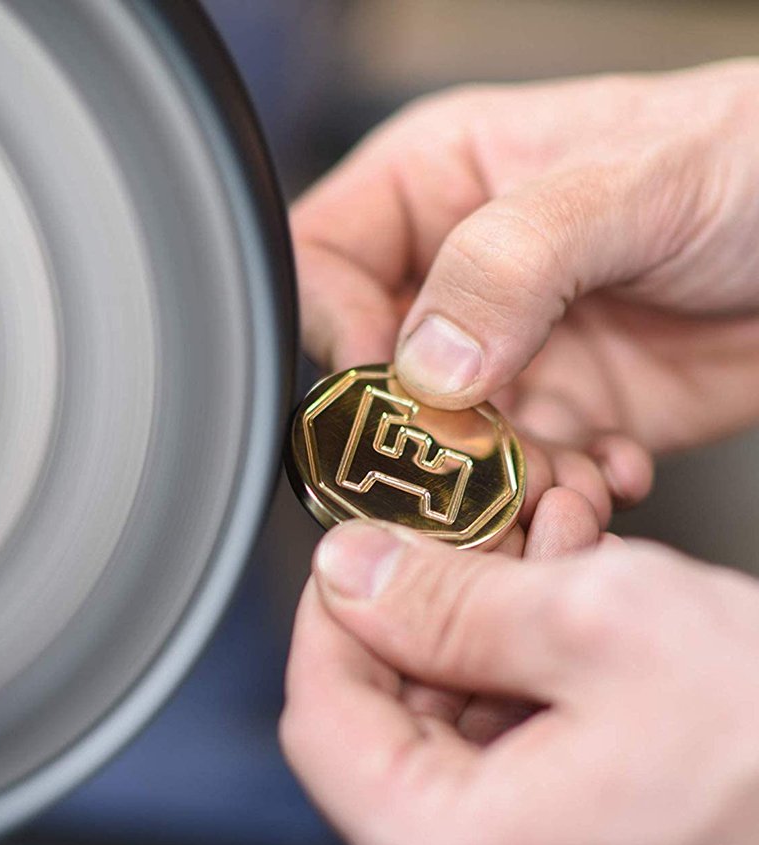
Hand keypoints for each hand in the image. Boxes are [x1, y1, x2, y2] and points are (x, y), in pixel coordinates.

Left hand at [283, 521, 758, 844]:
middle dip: (432, 629)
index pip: (320, 719)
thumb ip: (443, 598)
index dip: (334, 617)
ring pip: (453, 771)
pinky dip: (532, 726)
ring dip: (490, 666)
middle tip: (491, 549)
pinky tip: (590, 663)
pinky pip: (511, 814)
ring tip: (563, 584)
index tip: (361, 556)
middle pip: (388, 745)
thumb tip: (351, 572)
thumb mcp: (603, 623)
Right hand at [293, 60, 758, 525]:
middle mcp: (454, 279)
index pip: (322, 266)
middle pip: (370, 377)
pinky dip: (553, 496)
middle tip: (481, 457)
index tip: (392, 390)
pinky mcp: (557, 416)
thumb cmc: (757, 156)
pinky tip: (608, 470)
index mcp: (437, 188)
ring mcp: (504, 355)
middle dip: (424, 434)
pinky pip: (512, 480)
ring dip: (493, 482)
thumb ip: (511, 263)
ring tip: (565, 473)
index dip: (338, 334)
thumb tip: (422, 365)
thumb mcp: (632, 183)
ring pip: (439, 448)